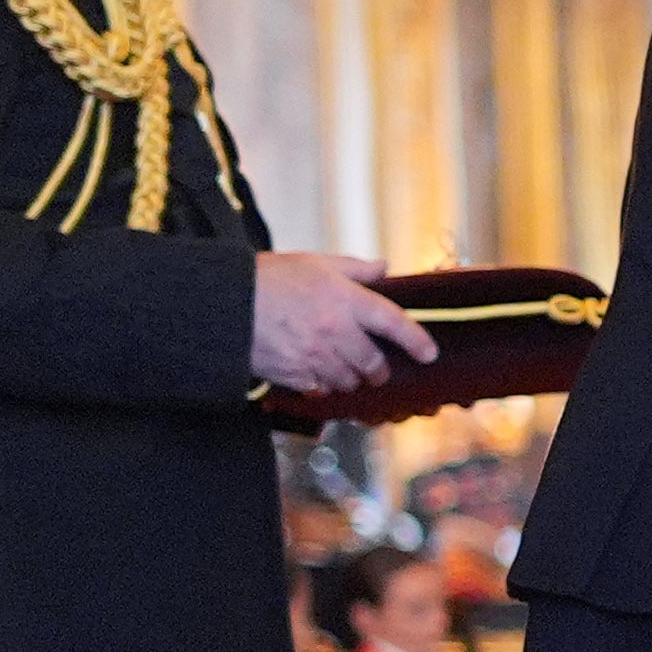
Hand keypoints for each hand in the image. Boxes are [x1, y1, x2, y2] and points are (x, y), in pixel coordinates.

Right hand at [251, 251, 435, 393]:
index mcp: (345, 299)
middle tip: (376, 369)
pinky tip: (315, 373)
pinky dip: (323, 385)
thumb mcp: (314, 262)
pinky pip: (320, 389)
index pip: (394, 323)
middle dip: (378, 370)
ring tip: (343, 369)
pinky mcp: (295, 374)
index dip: (416, 341)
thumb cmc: (267, 278)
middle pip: (373, 363)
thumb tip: (383, 268)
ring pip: (348, 380)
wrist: (223, 302)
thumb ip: (354, 268)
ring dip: (351, 378)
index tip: (428, 353)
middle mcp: (335, 331)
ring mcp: (315, 356)